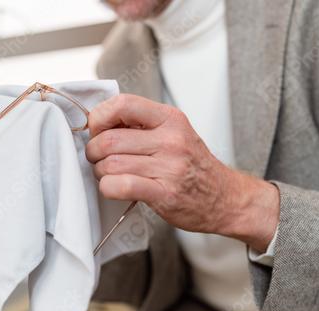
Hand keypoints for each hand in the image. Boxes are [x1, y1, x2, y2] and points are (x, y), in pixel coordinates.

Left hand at [85, 94, 279, 251]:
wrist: (225, 198)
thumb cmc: (194, 166)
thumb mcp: (174, 133)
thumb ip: (141, 124)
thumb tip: (99, 121)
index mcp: (170, 119)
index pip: (122, 104)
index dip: (99, 117)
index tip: (97, 129)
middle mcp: (171, 140)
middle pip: (109, 139)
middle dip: (93, 151)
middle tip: (97, 158)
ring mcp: (169, 167)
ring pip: (110, 164)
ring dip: (100, 172)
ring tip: (109, 174)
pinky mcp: (164, 193)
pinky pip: (121, 186)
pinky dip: (107, 187)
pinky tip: (114, 188)